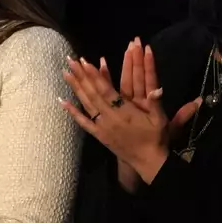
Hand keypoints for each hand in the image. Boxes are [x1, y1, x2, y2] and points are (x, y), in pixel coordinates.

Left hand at [61, 53, 198, 184]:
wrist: (148, 161)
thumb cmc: (156, 138)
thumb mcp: (160, 119)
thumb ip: (156, 103)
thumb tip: (158, 88)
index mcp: (124, 111)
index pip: (106, 90)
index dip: (95, 76)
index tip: (85, 62)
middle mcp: (109, 117)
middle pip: (92, 93)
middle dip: (81, 76)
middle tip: (70, 61)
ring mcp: (101, 126)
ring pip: (85, 104)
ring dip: (75, 88)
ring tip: (65, 73)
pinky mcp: (98, 134)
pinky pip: (82, 122)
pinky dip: (72, 111)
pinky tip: (61, 101)